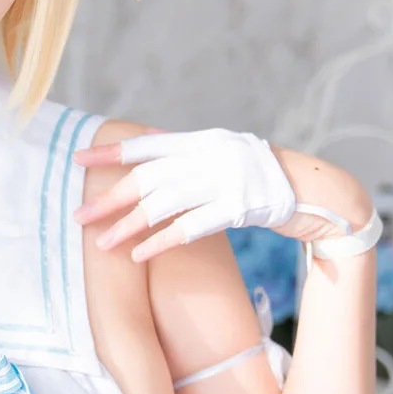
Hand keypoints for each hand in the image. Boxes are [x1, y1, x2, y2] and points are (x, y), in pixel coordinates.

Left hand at [75, 129, 356, 261]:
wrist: (314, 190)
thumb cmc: (263, 177)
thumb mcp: (225, 155)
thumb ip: (189, 157)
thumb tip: (147, 161)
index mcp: (203, 139)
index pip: (148, 144)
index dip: (112, 153)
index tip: (78, 159)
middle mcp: (210, 154)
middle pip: (149, 177)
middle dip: (110, 197)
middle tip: (79, 215)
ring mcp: (225, 179)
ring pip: (163, 203)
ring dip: (129, 225)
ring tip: (102, 243)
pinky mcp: (239, 206)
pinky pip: (190, 226)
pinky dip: (161, 241)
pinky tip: (139, 254)